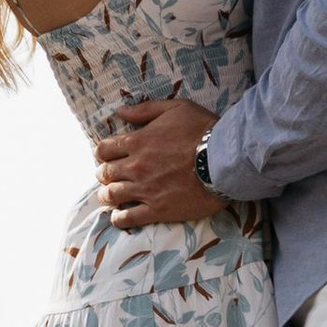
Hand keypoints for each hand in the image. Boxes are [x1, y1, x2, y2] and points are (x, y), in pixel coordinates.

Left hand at [97, 96, 218, 227]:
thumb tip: (120, 111)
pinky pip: (128, 218)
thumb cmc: (203, 131)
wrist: (224, 160)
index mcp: (137, 142)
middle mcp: (136, 167)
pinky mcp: (157, 210)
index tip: (107, 156)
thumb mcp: (176, 108)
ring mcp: (145, 190)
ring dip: (107, 195)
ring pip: (111, 196)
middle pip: (104, 173)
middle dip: (104, 174)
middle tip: (110, 176)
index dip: (102, 153)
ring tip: (111, 196)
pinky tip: (120, 216)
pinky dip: (119, 218)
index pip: (103, 149)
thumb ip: (146, 110)